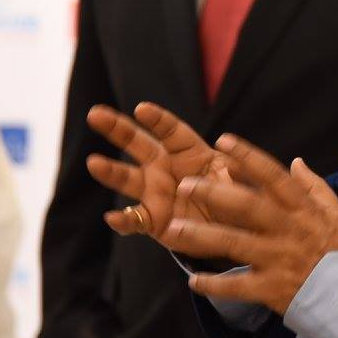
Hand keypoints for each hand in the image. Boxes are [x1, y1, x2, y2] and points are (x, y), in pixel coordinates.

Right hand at [85, 102, 231, 241]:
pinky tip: (112, 218)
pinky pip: (135, 220)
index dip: (156, 119)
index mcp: (189, 150)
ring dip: (110, 171)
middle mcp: (165, 167)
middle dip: (117, 129)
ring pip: (128, 179)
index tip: (141, 109)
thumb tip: (235, 158)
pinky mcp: (153, 221)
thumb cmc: (237, 194)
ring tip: (93, 162)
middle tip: (95, 114)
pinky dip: (123, 220)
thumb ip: (239, 167)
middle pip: (139, 144)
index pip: (170, 130)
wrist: (232, 228)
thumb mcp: (244, 178)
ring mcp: (156, 194)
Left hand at [170, 134, 337, 314]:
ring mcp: (278, 259)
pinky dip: (215, 286)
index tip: (223, 140)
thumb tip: (296, 161)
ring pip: (234, 244)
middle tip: (184, 185)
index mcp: (303, 209)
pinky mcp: (272, 289)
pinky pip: (238, 287)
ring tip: (172, 231)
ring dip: (201, 237)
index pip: (273, 176)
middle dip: (213, 193)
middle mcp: (288, 230)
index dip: (248, 157)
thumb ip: (315, 187)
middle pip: (246, 206)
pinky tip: (193, 282)